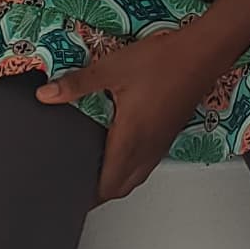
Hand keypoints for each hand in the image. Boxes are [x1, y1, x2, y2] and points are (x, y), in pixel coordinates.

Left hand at [38, 26, 224, 202]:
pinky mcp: (170, 131)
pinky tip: (125, 147)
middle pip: (123, 187)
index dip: (89, 196)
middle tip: (81, 185)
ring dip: (118, 180)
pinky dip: (133, 166)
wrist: (203, 52)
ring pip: (137, 176)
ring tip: (99, 171)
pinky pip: (148, 161)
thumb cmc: (162, 61)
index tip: (71, 194)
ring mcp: (162, 141)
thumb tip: (46, 95)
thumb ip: (77, 84)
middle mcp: (147, 147)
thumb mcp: (113, 68)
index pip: (108, 186)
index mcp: (130, 139)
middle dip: (101, 192)